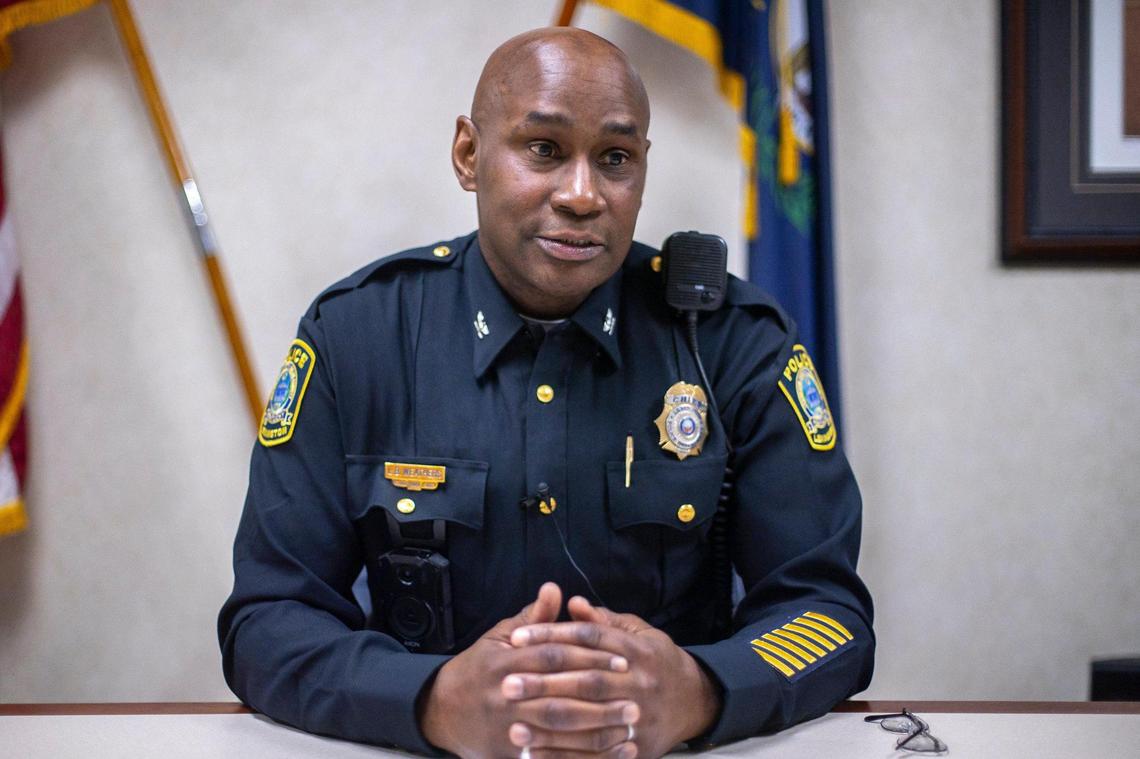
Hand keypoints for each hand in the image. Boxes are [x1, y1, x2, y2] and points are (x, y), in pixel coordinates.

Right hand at [420, 583, 639, 758]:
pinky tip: (609, 753)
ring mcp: (507, 727)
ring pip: (557, 730)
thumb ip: (531, 617)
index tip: (622, 660)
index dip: (590, 657)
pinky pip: (550, 756)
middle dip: (600, 698)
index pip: (554, 657)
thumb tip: (554, 588)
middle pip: (559, 696)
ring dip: (597, 729)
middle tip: (636, 697)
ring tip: (630, 724)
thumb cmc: (479, 668)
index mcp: (506, 662)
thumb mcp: (499, 637)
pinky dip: (580, 757)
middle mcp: (506, 695)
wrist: (442, 709)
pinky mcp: (509, 753)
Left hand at [506, 597, 721, 758]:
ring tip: (513, 725)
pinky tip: (534, 755)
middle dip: (544, 684)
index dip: (552, 636)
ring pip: (590, 721)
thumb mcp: (638, 632)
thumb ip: (603, 621)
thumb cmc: (656, 660)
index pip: (588, 638)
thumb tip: (570, 602)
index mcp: (637, 649)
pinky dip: (564, 756)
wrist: (696, 700)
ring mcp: (640, 718)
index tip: (517, 639)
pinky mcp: (637, 749)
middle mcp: (639, 682)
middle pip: (586, 681)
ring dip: (550, 726)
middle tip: (507, 684)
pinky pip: (596, 755)